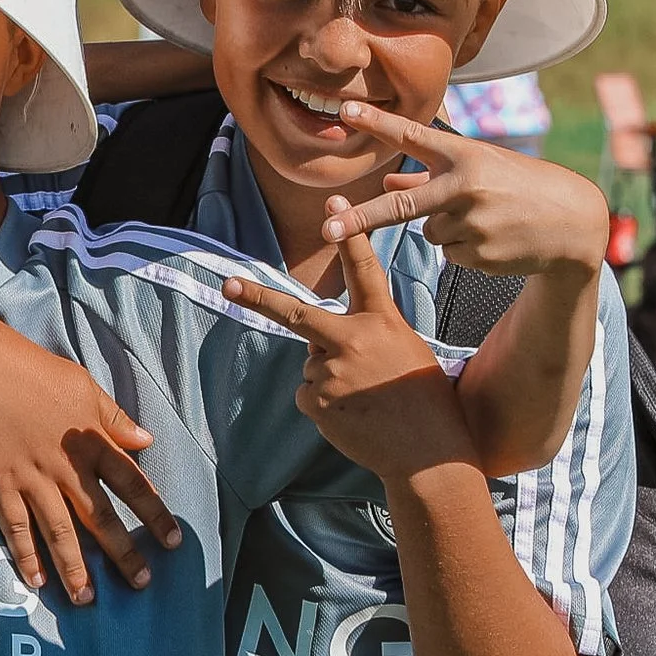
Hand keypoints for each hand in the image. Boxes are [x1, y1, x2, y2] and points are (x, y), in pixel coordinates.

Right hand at [0, 299, 180, 604]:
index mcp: (91, 442)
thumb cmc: (34, 372)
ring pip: (59, 532)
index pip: (132, 485)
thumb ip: (113, 418)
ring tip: (87, 600)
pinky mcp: (0, 485)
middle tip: (140, 584)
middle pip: (100, 518)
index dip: (154, 515)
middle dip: (121, 553)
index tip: (171, 542)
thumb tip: (146, 441)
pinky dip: (26, 555)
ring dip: (74, 569)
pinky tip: (35, 581)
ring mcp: (31, 479)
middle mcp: (66, 468)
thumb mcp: (84, 387)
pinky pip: (15, 528)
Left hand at [224, 230, 478, 483]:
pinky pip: (308, 395)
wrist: (428, 452)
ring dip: (331, 380)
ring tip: (366, 398)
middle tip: (227, 285)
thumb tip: (317, 347)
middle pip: (296, 315)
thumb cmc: (424, 399)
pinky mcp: (317, 402)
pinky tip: (355, 415)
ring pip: (312, 366)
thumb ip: (365, 336)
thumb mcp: (405, 350)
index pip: (364, 269)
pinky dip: (325, 405)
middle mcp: (353, 340)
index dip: (349, 234)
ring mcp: (331, 373)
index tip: (334, 203)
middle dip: (258, 298)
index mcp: (382, 321)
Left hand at [318, 103, 604, 277]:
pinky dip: (466, 248)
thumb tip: (387, 179)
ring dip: (448, 228)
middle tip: (328, 229)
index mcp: (465, 156)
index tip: (344, 110)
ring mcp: (471, 223)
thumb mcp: (479, 169)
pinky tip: (496, 238)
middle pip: (400, 206)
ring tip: (488, 218)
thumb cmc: (519, 186)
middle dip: (360, 219)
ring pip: (429, 232)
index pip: (413, 135)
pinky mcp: (477, 255)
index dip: (377, 123)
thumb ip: (430, 174)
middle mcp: (465, 187)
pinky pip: (450, 253)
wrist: (573, 223)